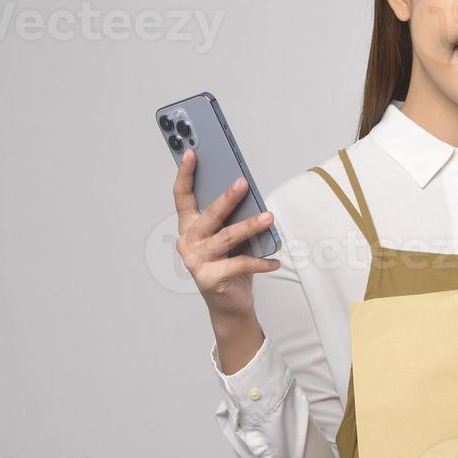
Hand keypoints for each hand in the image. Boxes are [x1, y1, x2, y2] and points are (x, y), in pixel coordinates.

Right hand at [172, 148, 280, 318]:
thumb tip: (250, 196)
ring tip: (269, 218)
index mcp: (189, 227)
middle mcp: (188, 242)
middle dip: (226, 198)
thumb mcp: (229, 238)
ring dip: (250, 226)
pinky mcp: (209, 278)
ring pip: (226, 237)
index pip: (182, 196)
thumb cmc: (228, 265)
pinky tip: (274, 261)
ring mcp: (196, 261)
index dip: (185, 174)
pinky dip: (260, 262)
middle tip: (243, 183)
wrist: (229, 305)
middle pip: (208, 215)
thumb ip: (231, 219)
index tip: (191, 152)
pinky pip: (239, 264)